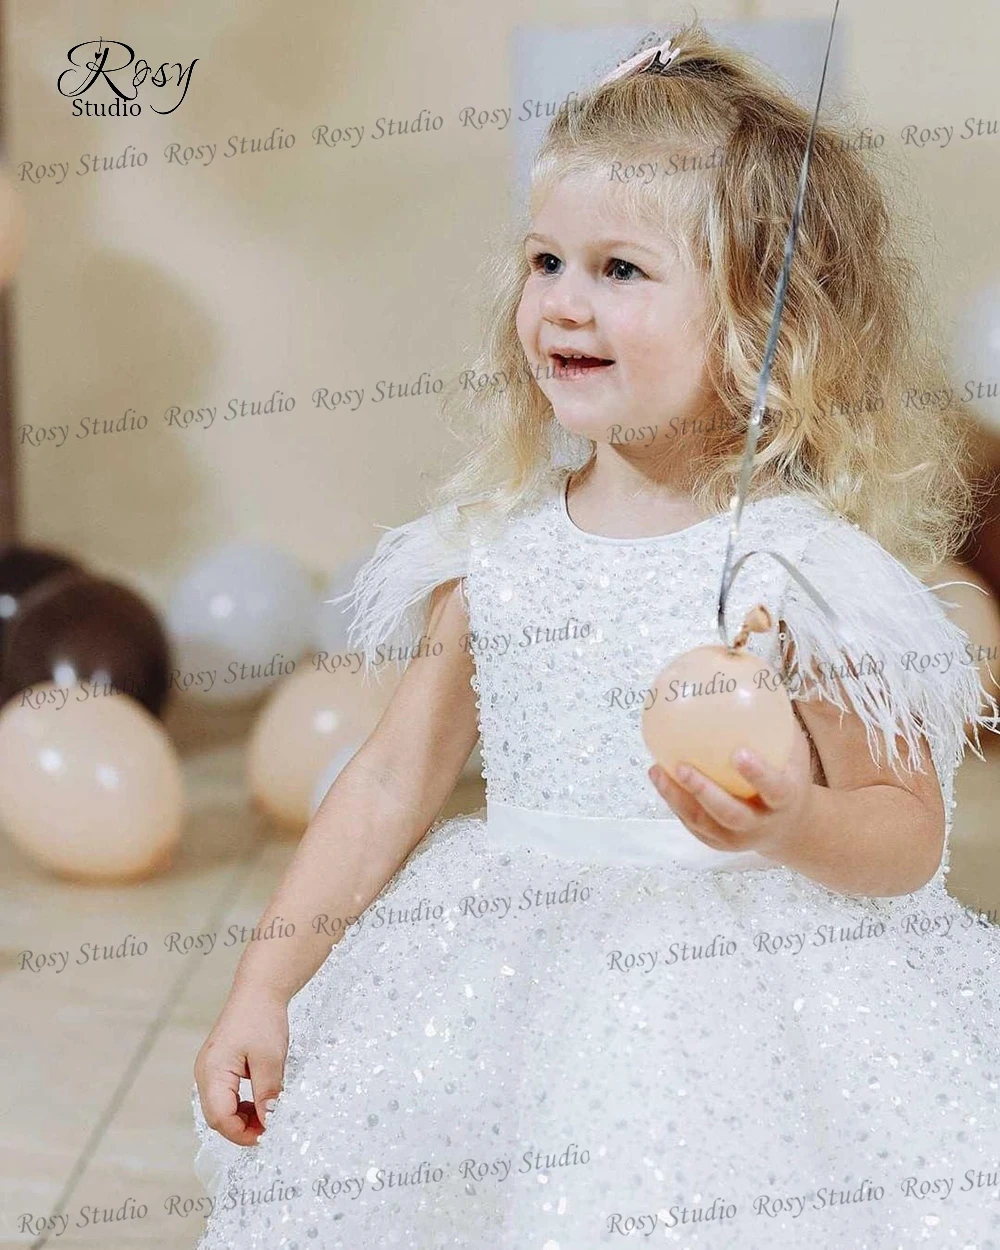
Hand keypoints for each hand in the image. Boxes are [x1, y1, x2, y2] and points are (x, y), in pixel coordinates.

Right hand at [194, 987, 288, 1145]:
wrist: (259, 990)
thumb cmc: (262, 1018)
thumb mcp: (270, 1058)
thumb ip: (267, 1094)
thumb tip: (268, 1123)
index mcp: (212, 1072)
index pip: (220, 1118)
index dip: (242, 1134)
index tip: (266, 1136)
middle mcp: (205, 1073)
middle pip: (217, 1116)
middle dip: (242, 1128)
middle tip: (269, 1129)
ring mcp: (209, 1070)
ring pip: (221, 1108)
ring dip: (242, 1118)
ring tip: (267, 1114)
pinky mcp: (218, 1067)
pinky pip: (225, 1096)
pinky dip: (241, 1104)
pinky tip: (260, 1102)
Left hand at [647, 716, 814, 859]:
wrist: (791, 826)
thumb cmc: (788, 774)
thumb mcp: (793, 749)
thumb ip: (776, 720)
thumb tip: (755, 675)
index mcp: (785, 800)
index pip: (774, 789)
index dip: (758, 774)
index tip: (739, 753)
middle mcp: (761, 824)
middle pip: (730, 813)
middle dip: (706, 792)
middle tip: (683, 766)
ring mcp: (737, 838)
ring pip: (703, 822)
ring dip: (677, 797)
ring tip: (656, 770)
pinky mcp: (717, 843)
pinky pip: (691, 823)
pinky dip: (673, 801)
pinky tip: (657, 775)